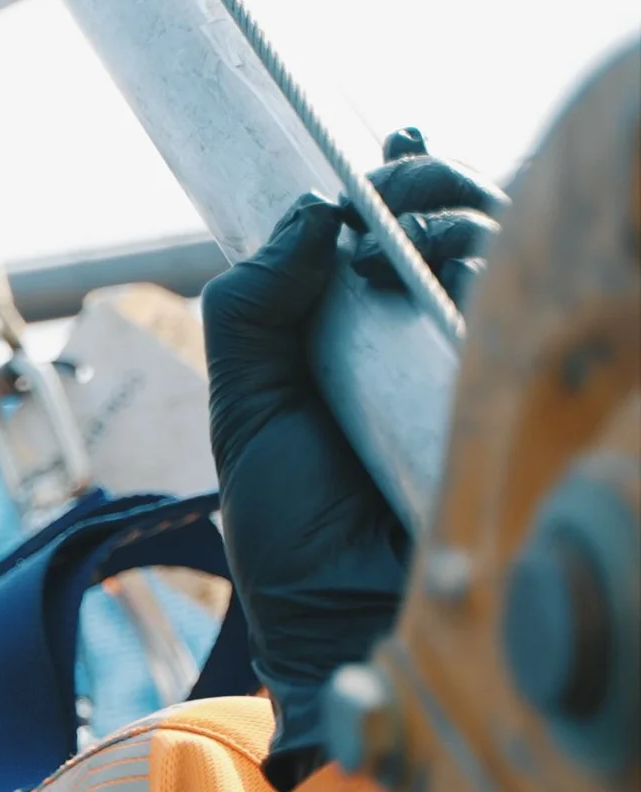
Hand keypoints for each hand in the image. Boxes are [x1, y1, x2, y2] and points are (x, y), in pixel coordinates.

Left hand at [201, 129, 506, 789]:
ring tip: (411, 234)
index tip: (378, 158)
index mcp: (362, 352)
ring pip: (508, 259)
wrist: (348, 634)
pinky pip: (542, 314)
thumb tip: (306, 214)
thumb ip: (254, 315)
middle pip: (462, 232)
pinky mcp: (528, 405)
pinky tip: (453, 267)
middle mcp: (431, 354)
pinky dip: (499, 272)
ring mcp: (486, 377)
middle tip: (390, 190)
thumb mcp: (248, 417)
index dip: (394, 190)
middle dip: (428, 191)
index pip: (393, 246)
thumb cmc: (294, 541)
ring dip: (462, 220)